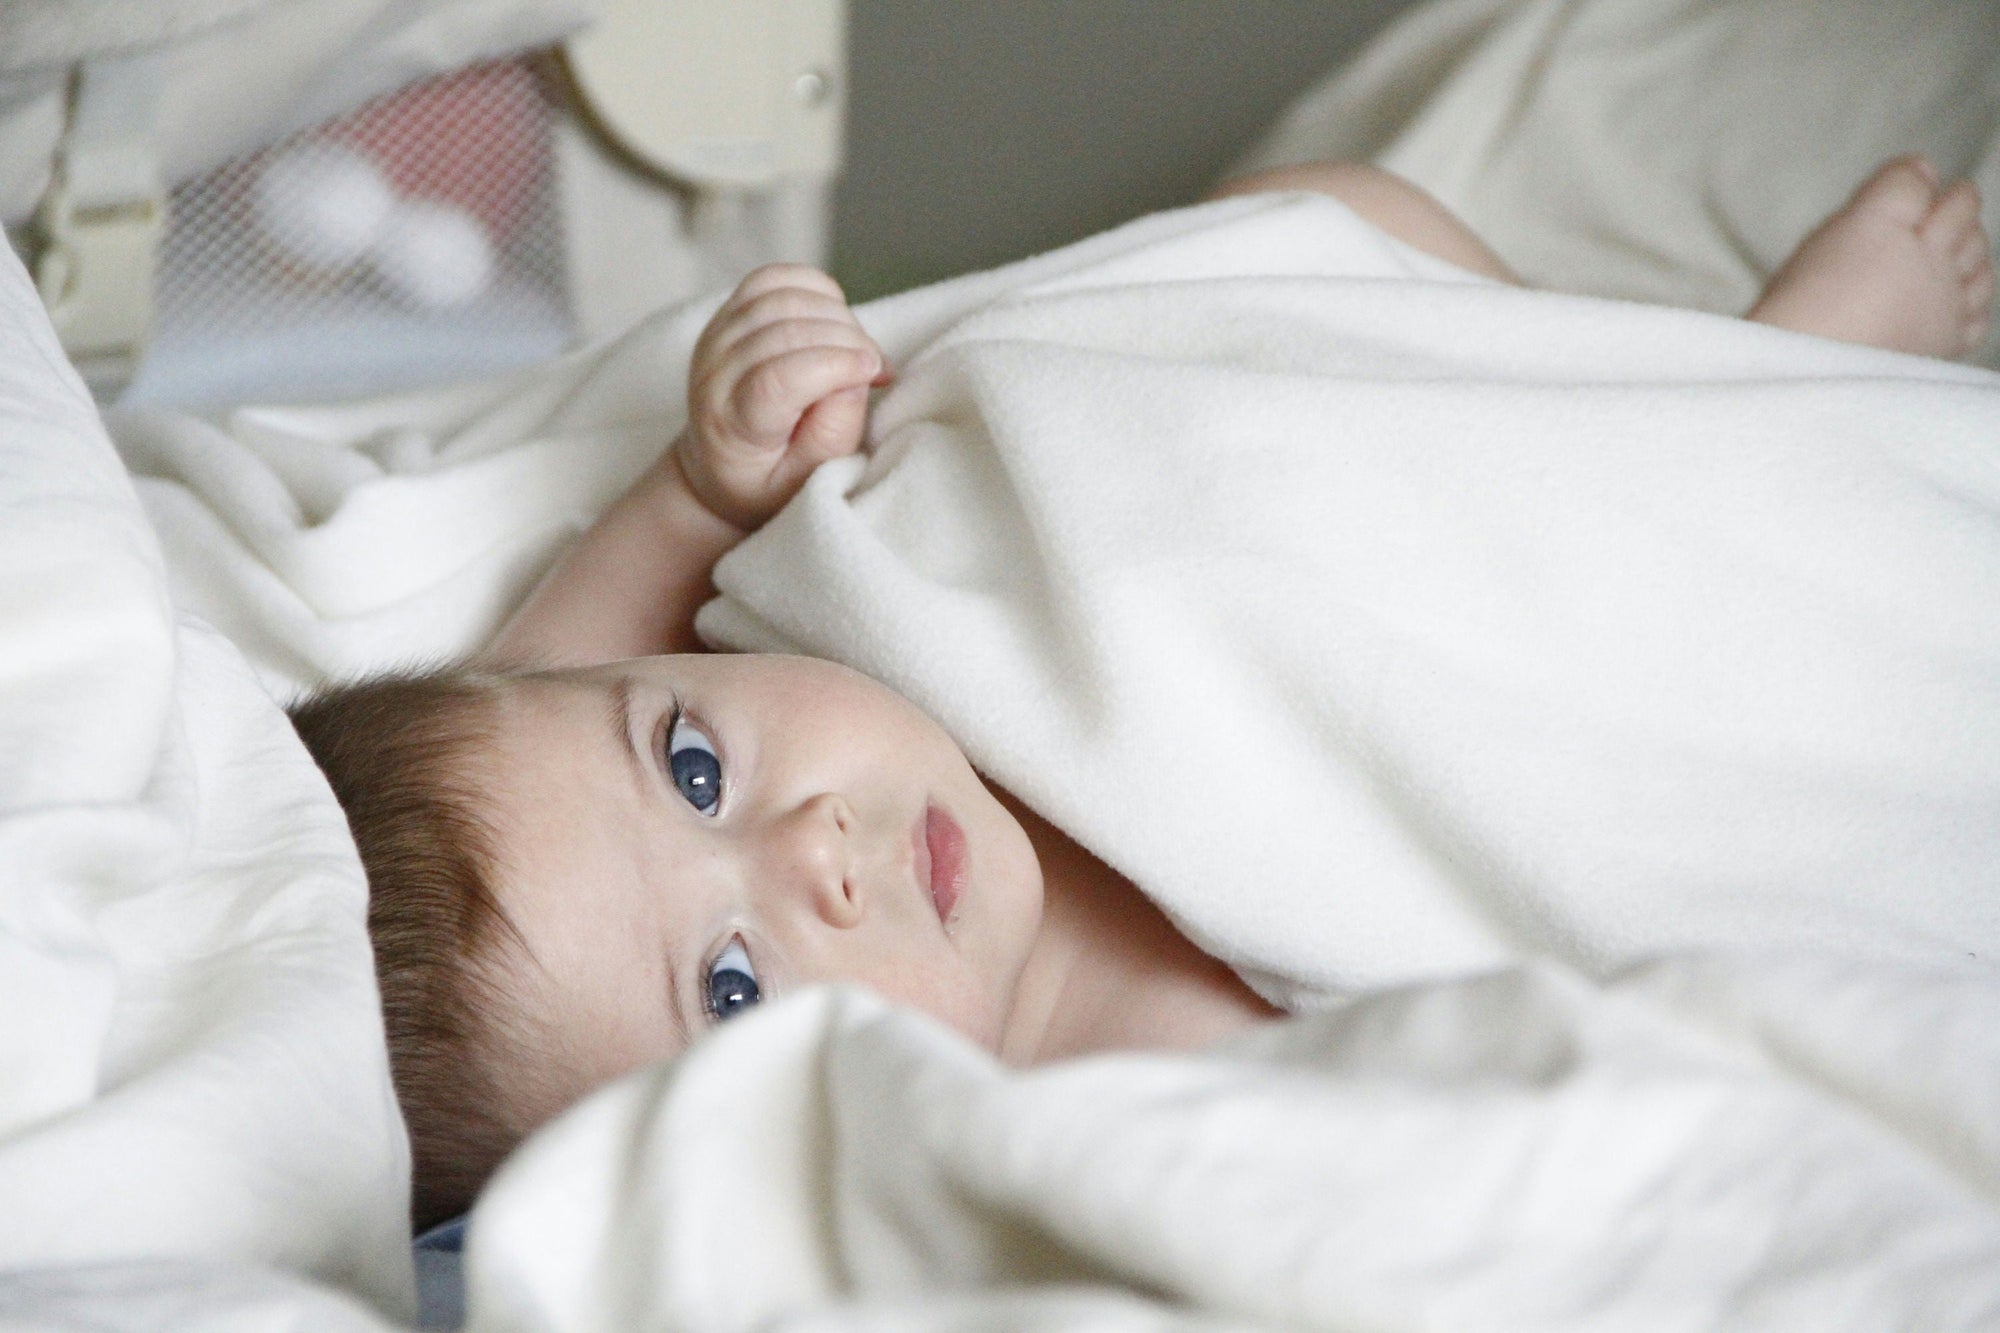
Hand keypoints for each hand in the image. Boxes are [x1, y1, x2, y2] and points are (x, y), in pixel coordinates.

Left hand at [675, 263, 888, 530]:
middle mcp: (714, 373)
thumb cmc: (768, 480)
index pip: (776, 378)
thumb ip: (832, 433)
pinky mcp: (729, 313)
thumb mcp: (806, 482)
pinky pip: (775, 278)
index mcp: (730, 425)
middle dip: (847, 341)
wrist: (717, 466)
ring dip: (836, 315)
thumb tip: (855, 372)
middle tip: (874, 368)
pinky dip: (815, 288)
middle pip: (785, 331)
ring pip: (783, 297)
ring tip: (856, 349)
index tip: (874, 372)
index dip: (834, 366)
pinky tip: (834, 316)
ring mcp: (717, 336)